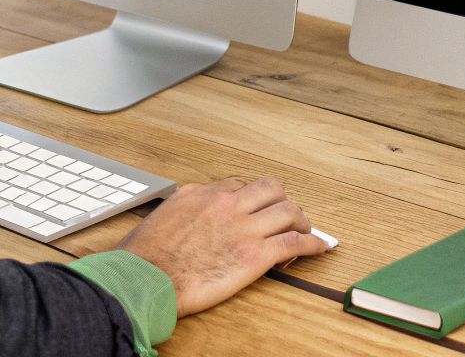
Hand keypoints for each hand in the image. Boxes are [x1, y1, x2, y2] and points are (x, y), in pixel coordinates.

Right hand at [113, 177, 328, 316]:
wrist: (146, 279)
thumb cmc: (145, 256)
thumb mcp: (161, 217)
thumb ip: (181, 209)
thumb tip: (185, 215)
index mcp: (202, 194)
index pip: (239, 186)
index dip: (252, 199)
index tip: (256, 211)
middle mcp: (226, 204)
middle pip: (271, 189)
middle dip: (282, 201)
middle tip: (286, 215)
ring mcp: (243, 228)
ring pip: (288, 211)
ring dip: (301, 221)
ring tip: (304, 232)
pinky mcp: (255, 256)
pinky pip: (294, 243)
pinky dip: (312, 245)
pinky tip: (319, 248)